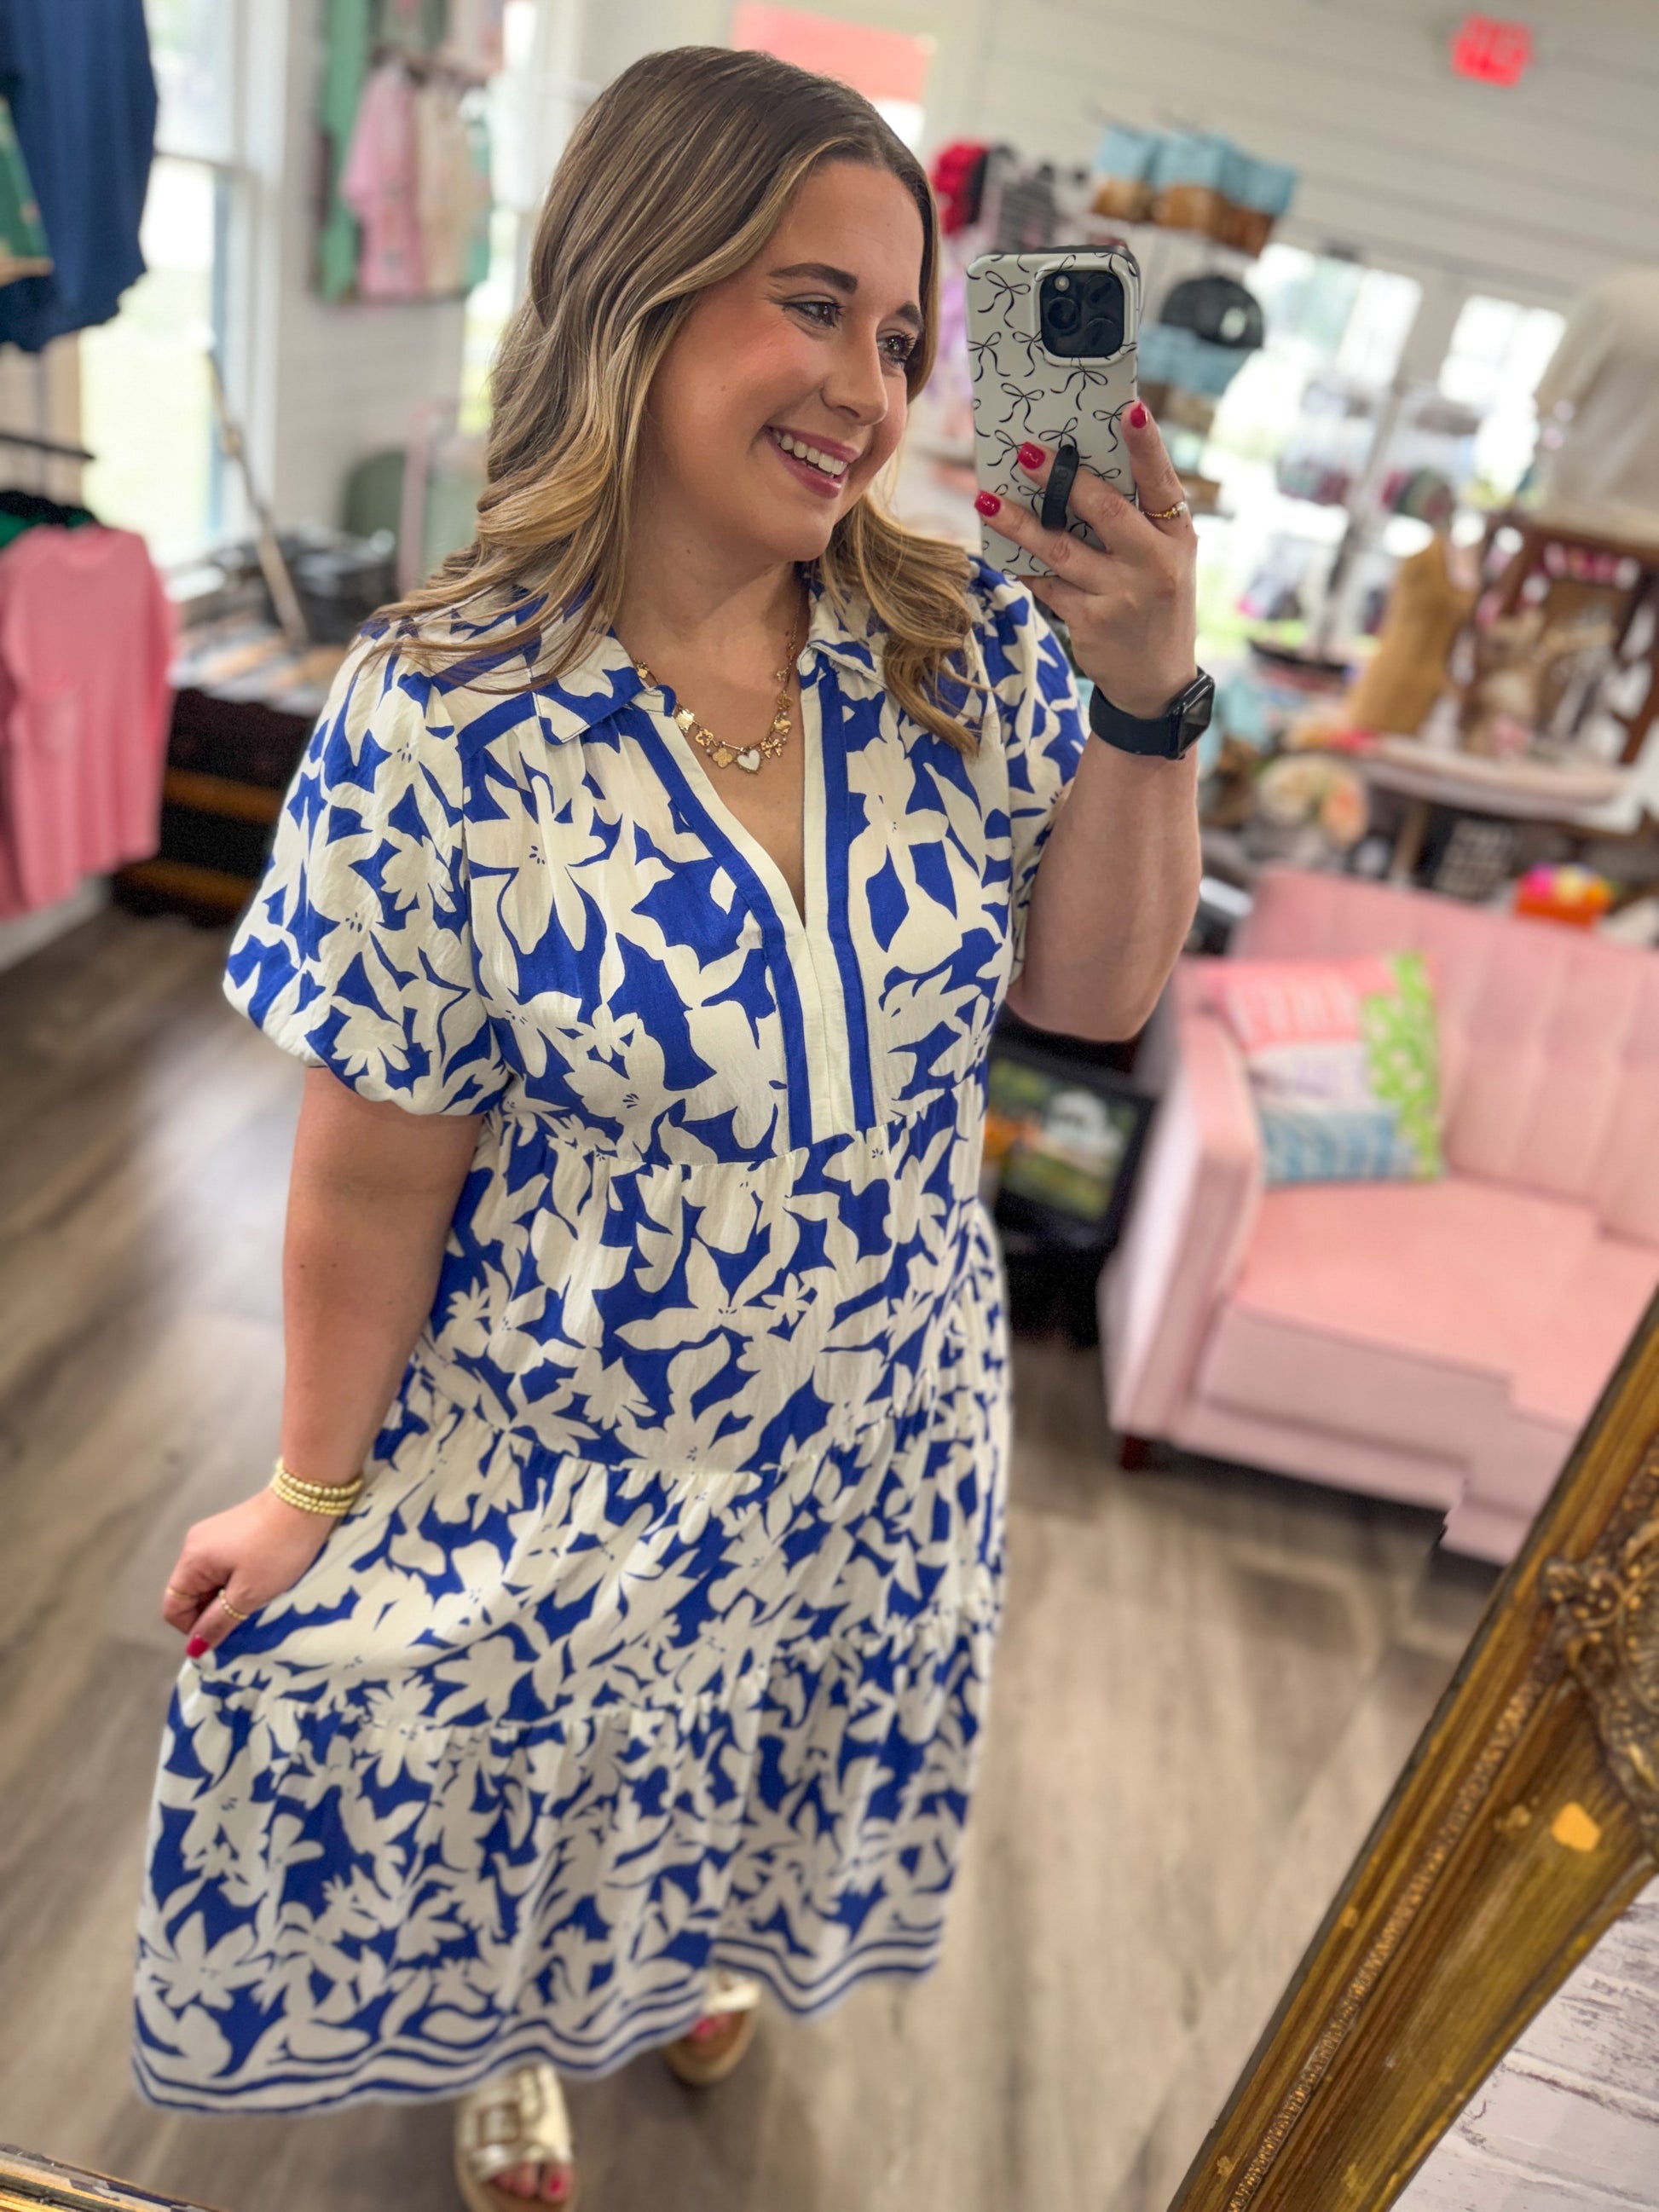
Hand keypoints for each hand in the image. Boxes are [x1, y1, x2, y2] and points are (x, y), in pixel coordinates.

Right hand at [161, 1489, 336, 1657]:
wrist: (308, 1500)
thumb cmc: (279, 1548)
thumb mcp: (249, 1594)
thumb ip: (218, 1622)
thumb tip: (194, 1647)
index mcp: (192, 1560)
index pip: (173, 1607)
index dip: (194, 1628)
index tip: (224, 1635)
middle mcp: (196, 1545)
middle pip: (192, 1594)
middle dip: (215, 1612)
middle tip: (247, 1618)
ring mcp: (215, 1535)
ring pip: (212, 1581)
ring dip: (230, 1597)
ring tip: (260, 1599)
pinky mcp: (234, 1531)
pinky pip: (226, 1566)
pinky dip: (239, 1580)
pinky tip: (264, 1581)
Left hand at [976, 403, 1198, 719]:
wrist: (1157, 682)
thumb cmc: (1157, 603)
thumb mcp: (1167, 560)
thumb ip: (1139, 520)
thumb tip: (1079, 473)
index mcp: (1177, 537)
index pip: (1163, 482)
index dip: (1147, 446)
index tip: (1129, 409)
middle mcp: (1153, 564)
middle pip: (1105, 511)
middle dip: (1063, 480)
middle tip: (1028, 452)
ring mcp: (1120, 596)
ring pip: (1060, 550)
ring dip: (1020, 524)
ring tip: (987, 500)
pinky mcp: (1089, 622)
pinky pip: (1045, 584)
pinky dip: (1022, 564)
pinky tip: (999, 546)